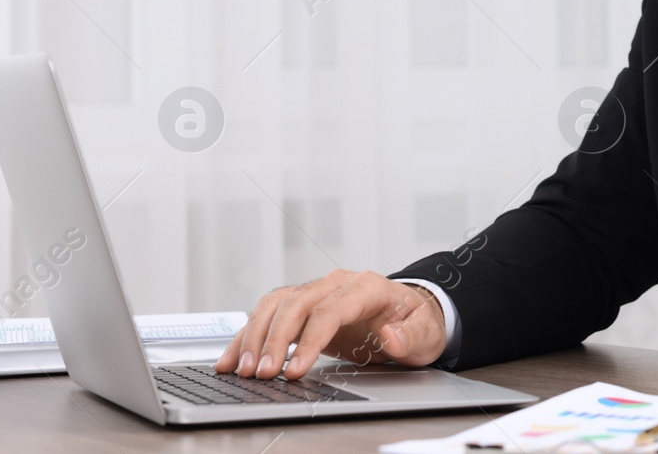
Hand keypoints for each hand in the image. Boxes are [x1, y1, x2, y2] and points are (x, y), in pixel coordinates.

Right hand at [213, 269, 446, 380]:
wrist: (410, 314)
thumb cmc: (416, 323)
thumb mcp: (426, 333)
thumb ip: (411, 336)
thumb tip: (391, 337)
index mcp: (367, 287)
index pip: (330, 309)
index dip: (310, 340)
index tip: (294, 370)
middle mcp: (337, 283)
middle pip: (296, 304)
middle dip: (274, 340)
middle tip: (261, 374)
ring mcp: (316, 292)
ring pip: (275, 305)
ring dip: (254, 337)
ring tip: (242, 370)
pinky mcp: (301, 307)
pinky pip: (268, 315)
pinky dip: (247, 336)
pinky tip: (231, 360)